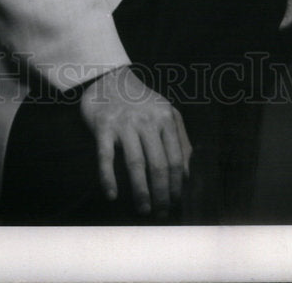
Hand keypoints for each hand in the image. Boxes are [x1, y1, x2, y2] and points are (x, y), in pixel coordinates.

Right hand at [79, 66, 191, 217]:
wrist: (109, 78)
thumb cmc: (140, 101)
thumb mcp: (165, 112)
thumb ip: (179, 138)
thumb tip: (187, 172)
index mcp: (166, 118)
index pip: (176, 158)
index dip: (177, 184)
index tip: (176, 202)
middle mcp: (147, 120)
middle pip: (158, 164)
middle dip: (162, 193)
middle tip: (161, 213)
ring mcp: (124, 123)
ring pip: (136, 163)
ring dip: (141, 191)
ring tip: (143, 209)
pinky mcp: (103, 126)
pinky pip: (106, 156)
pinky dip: (109, 178)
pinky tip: (112, 195)